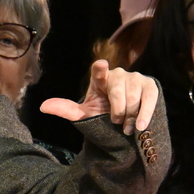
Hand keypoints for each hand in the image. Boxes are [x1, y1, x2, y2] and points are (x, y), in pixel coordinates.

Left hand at [39, 60, 157, 134]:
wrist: (124, 127)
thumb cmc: (102, 116)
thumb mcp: (83, 115)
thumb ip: (66, 109)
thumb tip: (43, 106)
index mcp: (99, 78)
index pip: (98, 71)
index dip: (100, 69)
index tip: (101, 65)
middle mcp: (117, 74)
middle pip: (118, 90)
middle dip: (118, 110)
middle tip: (116, 123)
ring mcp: (135, 78)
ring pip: (134, 95)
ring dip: (130, 114)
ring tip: (127, 128)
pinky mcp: (150, 85)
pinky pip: (150, 97)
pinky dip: (145, 112)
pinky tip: (141, 125)